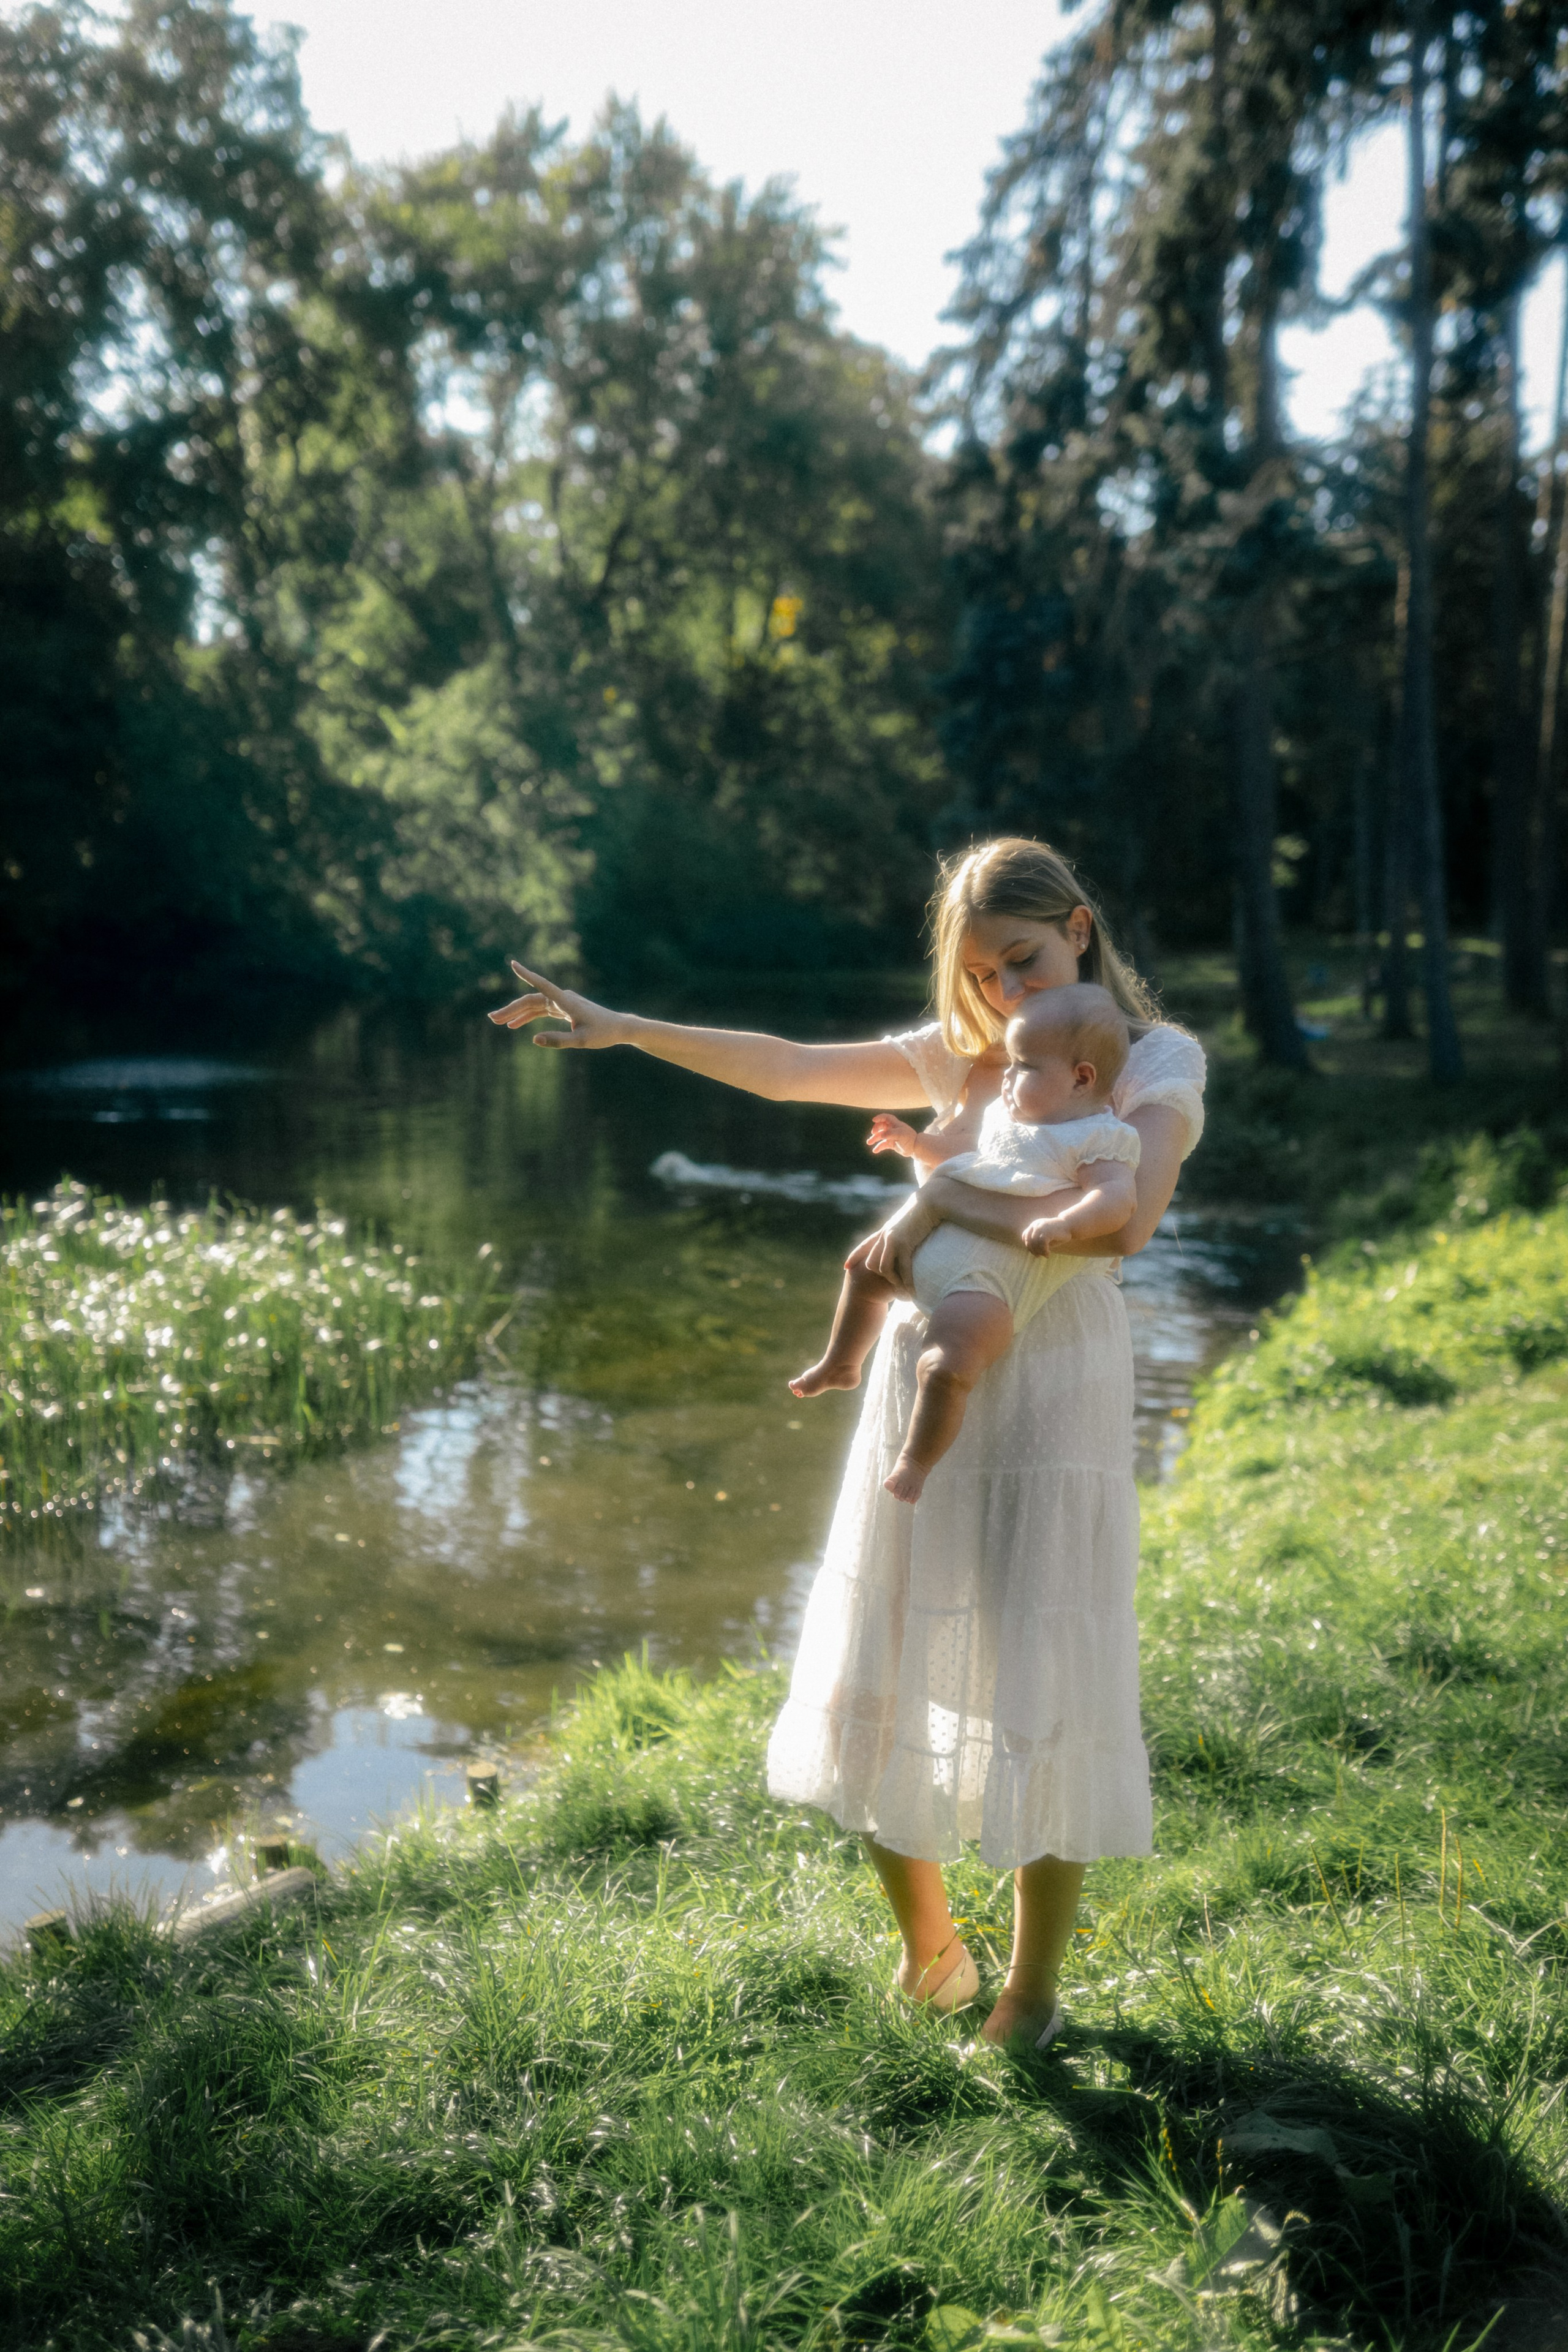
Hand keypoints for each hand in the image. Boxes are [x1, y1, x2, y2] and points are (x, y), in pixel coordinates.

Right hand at [487, 962, 625, 1047]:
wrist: (619, 1028)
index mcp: (566, 1001)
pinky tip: (514, 1025)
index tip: (513, 964)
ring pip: (534, 1005)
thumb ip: (558, 1040)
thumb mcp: (581, 1041)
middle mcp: (562, 998)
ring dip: (516, 1013)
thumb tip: (534, 1039)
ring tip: (498, 1022)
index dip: (527, 975)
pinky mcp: (563, 1009)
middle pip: (531, 999)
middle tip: (492, 1018)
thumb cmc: (603, 1033)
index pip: (542, 985)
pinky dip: (527, 1017)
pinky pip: (541, 1011)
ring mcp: (561, 1003)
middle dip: (511, 1009)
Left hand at [851, 1189, 938, 1292]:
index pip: (865, 1244)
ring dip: (892, 1281)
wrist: (931, 1200)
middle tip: (891, 1287)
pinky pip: (903, 1268)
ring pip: (883, 1268)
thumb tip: (907, 1235)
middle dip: (879, 1277)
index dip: (854, 1256)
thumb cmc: (924, 1210)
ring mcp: (893, 1239)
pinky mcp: (904, 1243)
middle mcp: (885, 1236)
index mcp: (885, 1230)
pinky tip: (912, 1291)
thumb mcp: (908, 1221)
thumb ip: (904, 1230)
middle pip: (871, 1262)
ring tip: (903, 1290)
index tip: (846, 1267)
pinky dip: (907, 1281)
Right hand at [867, 1113, 920, 1158]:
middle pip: (881, 1126)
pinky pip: (883, 1144)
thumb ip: (890, 1134)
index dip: (880, 1117)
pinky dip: (878, 1147)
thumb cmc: (909, 1138)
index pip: (886, 1117)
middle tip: (873, 1133)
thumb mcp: (900, 1134)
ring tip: (868, 1143)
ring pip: (880, 1136)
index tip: (873, 1120)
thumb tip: (880, 1135)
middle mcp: (892, 1129)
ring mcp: (891, 1136)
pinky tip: (874, 1151)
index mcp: (895, 1124)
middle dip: (875, 1129)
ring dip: (874, 1139)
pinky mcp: (891, 1144)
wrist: (915, 1148)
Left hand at [1022, 1213, 1068, 1256]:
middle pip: (1029, 1240)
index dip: (1028, 1246)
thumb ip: (1038, 1242)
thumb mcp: (1046, 1237)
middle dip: (1033, 1250)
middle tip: (1039, 1256)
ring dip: (1039, 1252)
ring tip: (1045, 1255)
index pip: (1025, 1236)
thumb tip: (1032, 1251)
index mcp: (1034, 1225)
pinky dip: (1044, 1251)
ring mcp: (1041, 1227)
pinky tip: (1048, 1254)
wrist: (1069, 1226)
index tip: (1035, 1252)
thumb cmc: (1058, 1234)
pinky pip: (1042, 1244)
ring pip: (1035, 1243)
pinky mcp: (1047, 1231)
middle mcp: (1036, 1225)